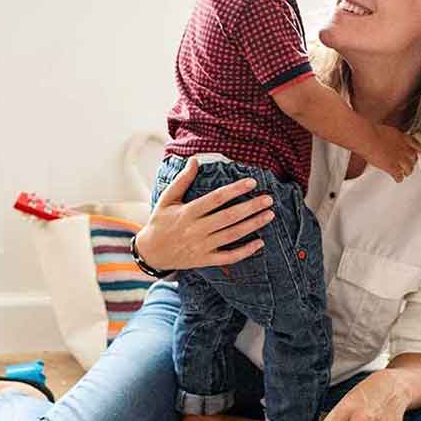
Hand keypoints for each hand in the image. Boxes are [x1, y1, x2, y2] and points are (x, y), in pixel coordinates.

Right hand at [134, 156, 275, 271]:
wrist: (151, 252)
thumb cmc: (160, 222)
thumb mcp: (166, 199)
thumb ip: (182, 181)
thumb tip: (194, 160)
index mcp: (187, 212)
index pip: (215, 199)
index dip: (235, 190)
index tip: (251, 182)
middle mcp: (196, 230)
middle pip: (229, 217)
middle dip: (251, 207)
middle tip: (268, 199)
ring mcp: (202, 246)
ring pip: (232, 235)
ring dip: (253, 225)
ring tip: (269, 215)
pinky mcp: (205, 260)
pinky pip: (228, 257)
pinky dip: (245, 251)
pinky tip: (260, 243)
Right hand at [368, 125, 420, 181]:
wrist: (368, 138)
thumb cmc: (372, 132)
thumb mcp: (386, 131)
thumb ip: (391, 137)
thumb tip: (387, 140)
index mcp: (402, 138)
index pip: (415, 144)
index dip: (418, 149)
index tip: (419, 151)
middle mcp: (404, 149)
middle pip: (413, 158)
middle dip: (412, 162)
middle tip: (410, 164)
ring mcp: (399, 159)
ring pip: (409, 168)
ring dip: (408, 171)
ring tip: (406, 173)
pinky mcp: (393, 167)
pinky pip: (399, 176)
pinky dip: (399, 178)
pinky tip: (398, 179)